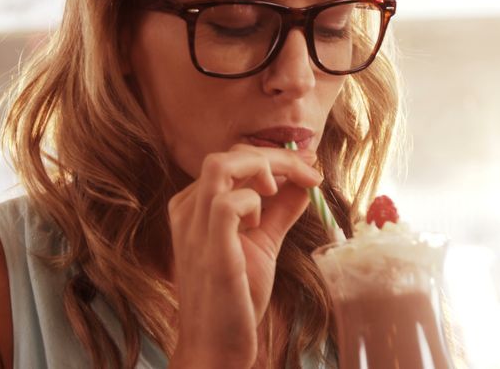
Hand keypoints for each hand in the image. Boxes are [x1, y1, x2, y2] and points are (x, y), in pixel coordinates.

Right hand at [167, 144, 321, 367]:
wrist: (217, 346)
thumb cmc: (235, 297)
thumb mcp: (262, 243)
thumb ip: (279, 211)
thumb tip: (304, 182)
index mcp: (194, 205)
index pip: (232, 158)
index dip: (273, 156)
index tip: (309, 167)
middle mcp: (188, 210)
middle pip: (229, 154)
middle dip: (277, 156)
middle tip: (311, 172)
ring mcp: (194, 228)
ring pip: (221, 165)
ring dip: (264, 167)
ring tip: (281, 190)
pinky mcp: (210, 249)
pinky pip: (227, 203)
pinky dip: (253, 202)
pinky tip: (260, 223)